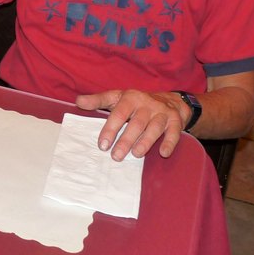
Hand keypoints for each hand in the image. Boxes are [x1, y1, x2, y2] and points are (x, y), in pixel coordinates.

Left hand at [74, 89, 189, 159]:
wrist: (170, 100)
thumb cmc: (137, 102)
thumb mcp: (117, 97)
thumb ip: (98, 100)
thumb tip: (78, 101)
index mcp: (130, 98)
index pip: (118, 114)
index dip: (110, 129)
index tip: (102, 145)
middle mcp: (147, 104)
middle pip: (136, 123)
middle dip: (126, 140)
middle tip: (116, 156)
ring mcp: (162, 112)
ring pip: (154, 128)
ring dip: (145, 142)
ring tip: (135, 155)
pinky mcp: (175, 121)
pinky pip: (174, 132)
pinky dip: (169, 143)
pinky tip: (163, 153)